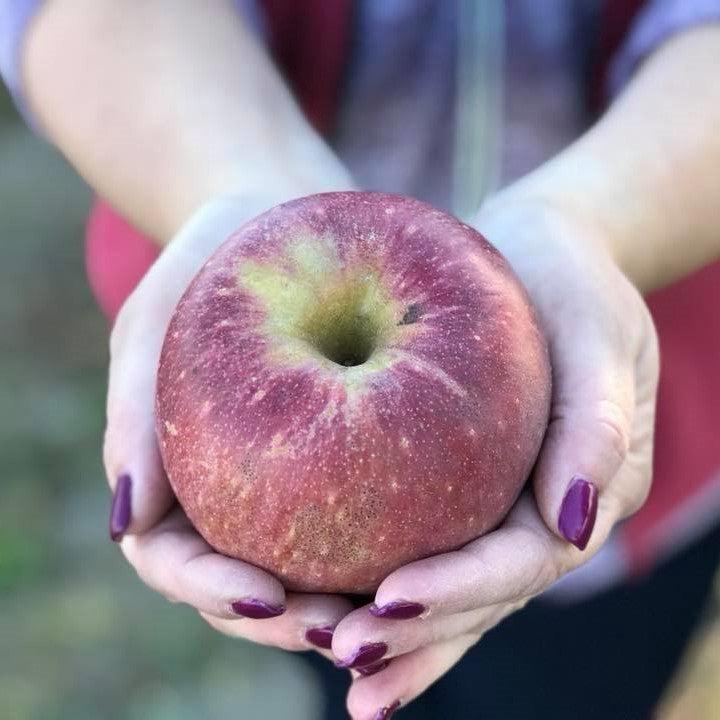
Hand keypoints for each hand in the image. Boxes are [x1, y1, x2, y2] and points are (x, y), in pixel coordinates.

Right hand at [104, 195, 354, 653]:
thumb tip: (127, 522)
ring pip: (308, 564)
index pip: (174, 562)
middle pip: (245, 584)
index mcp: (172, 476)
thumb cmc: (204, 262)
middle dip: (286, 619)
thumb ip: (132, 416)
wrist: (276, 215)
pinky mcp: (342, 452)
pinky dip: (386, 542)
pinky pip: (362, 510)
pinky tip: (430, 550)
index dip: (212, 592)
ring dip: (342, 599)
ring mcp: (286, 477)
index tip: (265, 596)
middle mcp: (229, 489)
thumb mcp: (152, 321)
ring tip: (392, 610)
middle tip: (340, 628)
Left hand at [326, 194, 659, 718]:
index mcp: (578, 493)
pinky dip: (370, 573)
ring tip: (325, 652)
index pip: (520, 563)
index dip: (459, 591)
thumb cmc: (572, 281)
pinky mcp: (451, 482)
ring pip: (441, 584)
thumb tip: (574, 524)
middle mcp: (533, 514)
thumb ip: (598, 421)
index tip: (390, 601)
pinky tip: (318, 596)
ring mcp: (491, 503)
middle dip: (413, 635)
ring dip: (389, 629)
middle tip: (345, 657)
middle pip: (475, 597)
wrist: (539, 253)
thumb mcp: (598, 329)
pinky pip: (412, 536)